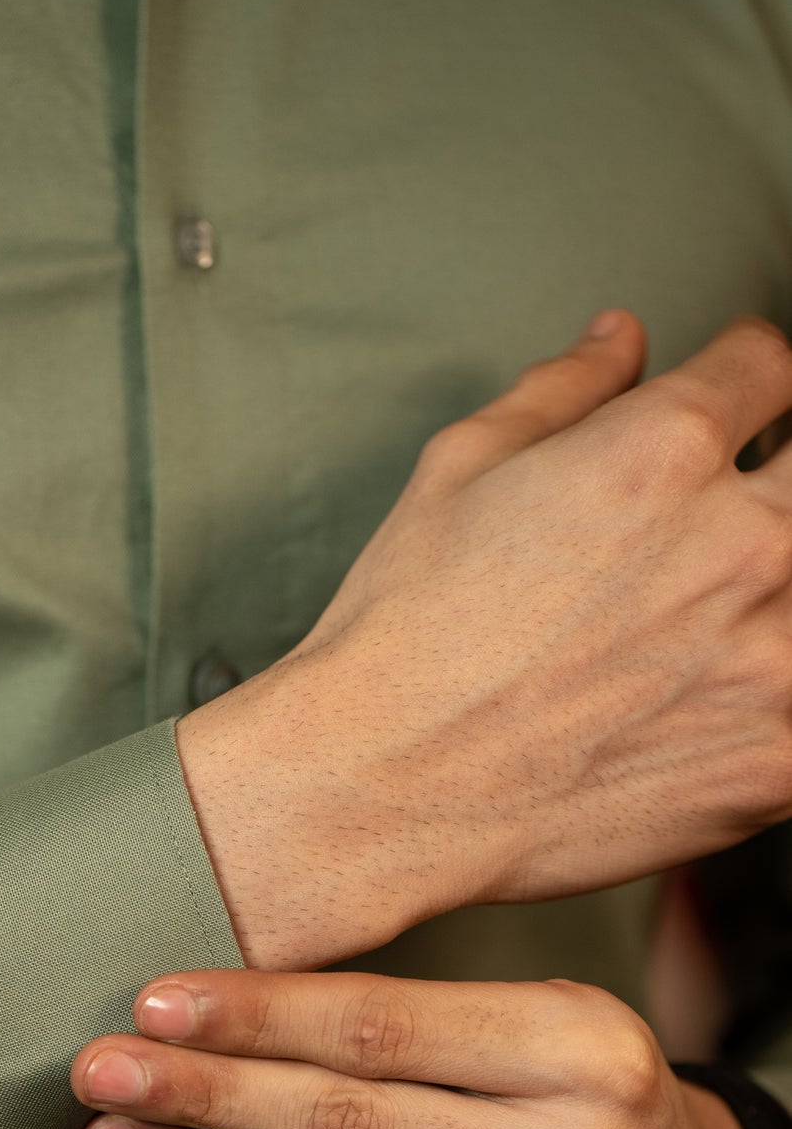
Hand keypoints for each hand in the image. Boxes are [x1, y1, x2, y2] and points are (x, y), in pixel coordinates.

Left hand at [70, 970, 748, 1128]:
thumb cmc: (585, 1102)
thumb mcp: (541, 1022)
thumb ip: (410, 1021)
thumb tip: (219, 1015)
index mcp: (588, 1059)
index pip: (381, 1031)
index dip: (255, 1019)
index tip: (154, 1003)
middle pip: (342, 1127)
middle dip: (202, 1096)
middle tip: (98, 1070)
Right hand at [178, 311, 791, 969]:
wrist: (377, 788)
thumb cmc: (402, 644)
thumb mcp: (457, 472)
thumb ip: (561, 390)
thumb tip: (621, 339)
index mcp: (662, 450)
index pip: (770, 364)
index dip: (743, 385)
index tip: (731, 419)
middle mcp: (735, 542)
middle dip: (774, 483)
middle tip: (714, 535)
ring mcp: (770, 657)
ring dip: (775, 597)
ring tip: (705, 627)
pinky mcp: (777, 759)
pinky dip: (775, 705)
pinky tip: (719, 706)